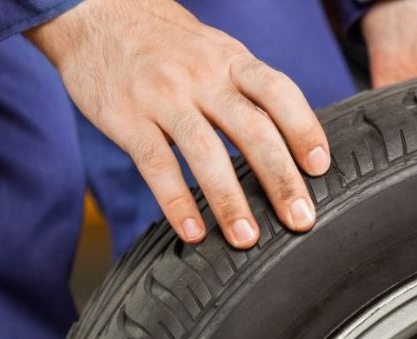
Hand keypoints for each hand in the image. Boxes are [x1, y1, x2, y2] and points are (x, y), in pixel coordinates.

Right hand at [26, 0, 329, 248]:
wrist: (95, 13)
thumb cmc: (163, 41)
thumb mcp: (214, 49)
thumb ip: (246, 86)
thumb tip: (288, 135)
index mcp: (231, 60)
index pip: (278, 92)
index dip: (304, 129)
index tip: (321, 167)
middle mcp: (202, 76)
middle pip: (252, 128)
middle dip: (280, 178)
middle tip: (300, 219)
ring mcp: (164, 97)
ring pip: (205, 151)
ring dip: (229, 200)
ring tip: (246, 238)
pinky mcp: (127, 118)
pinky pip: (156, 164)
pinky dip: (176, 201)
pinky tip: (193, 232)